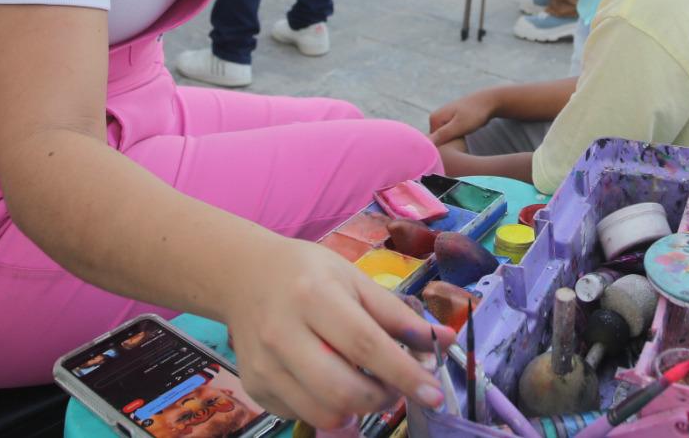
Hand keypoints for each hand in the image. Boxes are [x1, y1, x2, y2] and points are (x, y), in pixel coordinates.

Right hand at [223, 235, 452, 427]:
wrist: (244, 276)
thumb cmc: (308, 274)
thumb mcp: (355, 280)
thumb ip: (399, 315)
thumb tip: (444, 342)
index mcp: (315, 296)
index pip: (366, 345)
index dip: (405, 374)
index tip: (434, 394)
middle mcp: (283, 332)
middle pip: (343, 389)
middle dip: (382, 398)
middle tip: (395, 388)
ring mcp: (264, 365)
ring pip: (323, 412)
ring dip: (358, 410)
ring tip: (366, 386)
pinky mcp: (254, 387)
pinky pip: (302, 415)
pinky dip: (327, 408)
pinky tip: (330, 382)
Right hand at [427, 90, 497, 145]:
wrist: (489, 101)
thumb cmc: (475, 114)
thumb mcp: (459, 126)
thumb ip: (443, 134)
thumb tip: (425, 143)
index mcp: (434, 118)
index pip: (432, 143)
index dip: (443, 148)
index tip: (457, 146)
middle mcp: (435, 118)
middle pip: (438, 141)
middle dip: (448, 145)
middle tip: (462, 142)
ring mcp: (443, 119)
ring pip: (445, 139)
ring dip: (453, 142)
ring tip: (464, 139)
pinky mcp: (451, 122)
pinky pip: (450, 135)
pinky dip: (456, 139)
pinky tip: (465, 137)